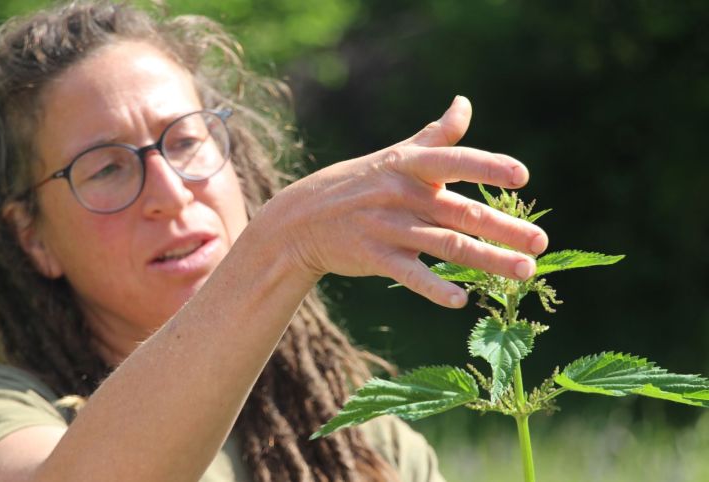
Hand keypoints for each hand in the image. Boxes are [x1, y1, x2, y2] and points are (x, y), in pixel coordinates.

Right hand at [261, 96, 547, 307]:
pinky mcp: (375, 257)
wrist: (302, 218)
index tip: (521, 177)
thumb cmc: (358, 183)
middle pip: (461, 211)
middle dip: (504, 227)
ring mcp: (388, 227)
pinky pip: (410, 275)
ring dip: (488, 260)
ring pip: (446, 245)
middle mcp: (402, 194)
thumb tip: (464, 103)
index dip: (487, 168)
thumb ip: (436, 135)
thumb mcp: (395, 154)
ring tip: (525, 272)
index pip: (454, 162)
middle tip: (540, 242)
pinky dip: (435, 288)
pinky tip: (461, 301)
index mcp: (410, 165)